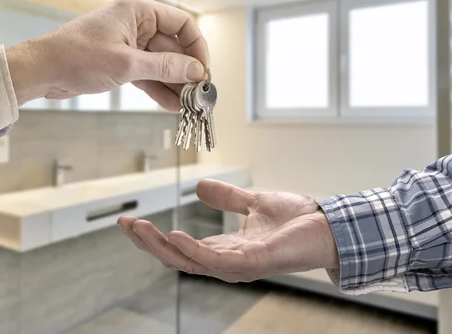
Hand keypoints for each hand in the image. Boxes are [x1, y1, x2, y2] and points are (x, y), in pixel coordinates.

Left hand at [6, 0, 208, 110]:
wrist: (41, 70)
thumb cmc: (76, 56)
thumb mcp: (126, 64)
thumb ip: (164, 67)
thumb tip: (196, 72)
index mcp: (139, 10)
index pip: (182, 23)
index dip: (197, 47)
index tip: (203, 70)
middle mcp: (137, 23)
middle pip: (173, 46)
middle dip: (186, 71)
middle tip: (199, 95)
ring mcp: (129, 43)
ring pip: (161, 63)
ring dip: (174, 83)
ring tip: (188, 105)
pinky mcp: (121, 60)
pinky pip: (147, 73)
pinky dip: (158, 88)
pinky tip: (171, 104)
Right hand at [118, 180, 338, 282]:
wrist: (327, 224)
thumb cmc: (295, 219)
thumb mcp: (253, 202)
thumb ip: (227, 198)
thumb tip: (198, 186)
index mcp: (224, 249)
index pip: (180, 247)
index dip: (153, 237)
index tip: (129, 221)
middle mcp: (226, 262)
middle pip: (177, 258)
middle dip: (148, 244)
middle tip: (124, 224)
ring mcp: (237, 266)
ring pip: (188, 261)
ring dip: (160, 246)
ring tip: (138, 228)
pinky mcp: (252, 263)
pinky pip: (214, 261)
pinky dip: (191, 250)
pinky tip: (172, 235)